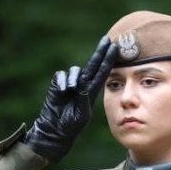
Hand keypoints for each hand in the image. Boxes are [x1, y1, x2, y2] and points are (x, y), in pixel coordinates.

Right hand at [23, 36, 118, 161]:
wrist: (55, 129)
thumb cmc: (71, 125)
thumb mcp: (82, 115)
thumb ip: (83, 100)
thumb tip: (83, 85)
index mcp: (92, 91)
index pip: (102, 72)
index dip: (109, 60)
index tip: (115, 48)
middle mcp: (83, 84)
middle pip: (92, 64)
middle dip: (100, 52)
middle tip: (107, 40)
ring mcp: (70, 83)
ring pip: (75, 70)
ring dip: (74, 78)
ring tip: (70, 90)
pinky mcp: (58, 84)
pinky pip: (61, 75)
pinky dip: (62, 81)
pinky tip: (62, 91)